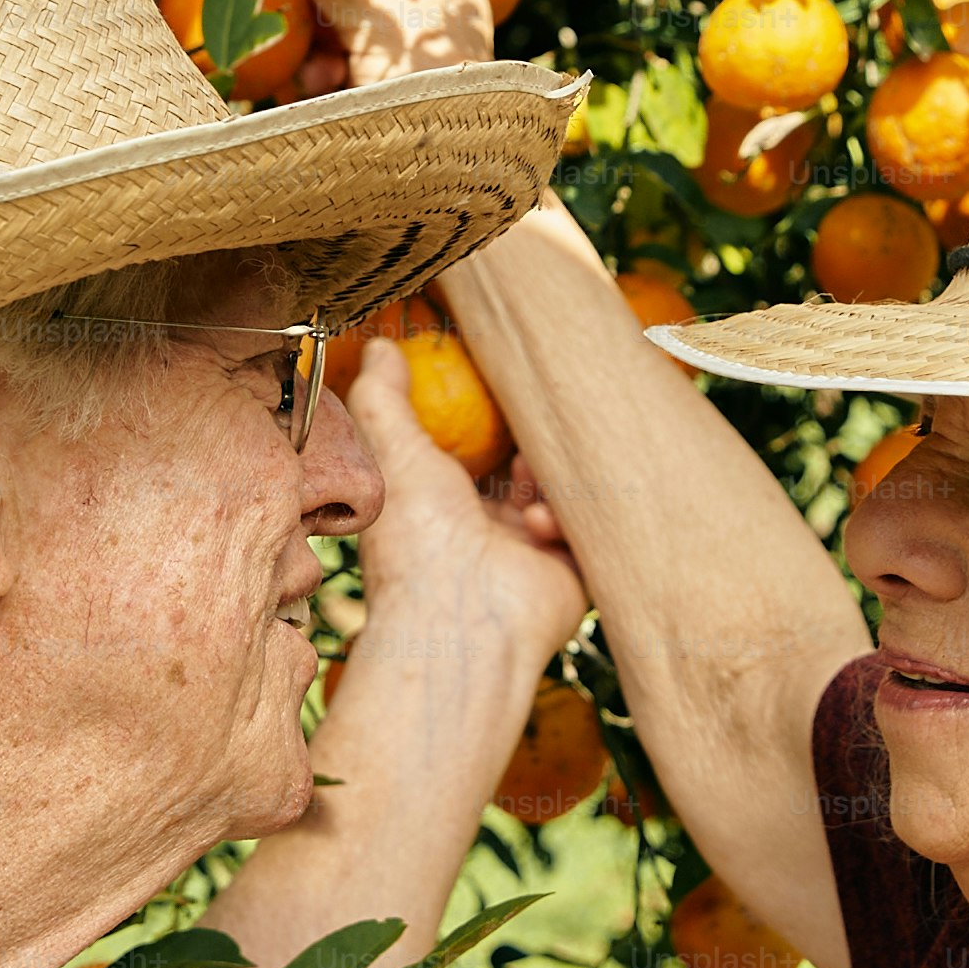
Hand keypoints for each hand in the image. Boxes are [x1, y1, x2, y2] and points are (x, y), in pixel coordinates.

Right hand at [312, 0, 493, 85]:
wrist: (444, 179)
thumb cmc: (428, 92)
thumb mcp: (382, 28)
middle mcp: (432, 21)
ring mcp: (409, 60)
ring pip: (347, 28)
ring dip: (318, 44)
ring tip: (312, 71)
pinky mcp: (386, 96)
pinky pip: (342, 69)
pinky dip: (322, 75)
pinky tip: (311, 87)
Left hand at [342, 337, 586, 670]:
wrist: (462, 620)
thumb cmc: (417, 543)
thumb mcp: (393, 454)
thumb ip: (385, 399)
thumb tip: (382, 346)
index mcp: (443, 508)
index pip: (475, 456)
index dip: (489, 423)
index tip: (500, 391)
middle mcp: (488, 532)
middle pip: (525, 469)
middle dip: (530, 444)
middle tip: (528, 424)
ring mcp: (532, 552)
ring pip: (560, 492)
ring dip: (547, 477)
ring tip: (528, 476)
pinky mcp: (571, 570)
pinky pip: (586, 527)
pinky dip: (565, 517)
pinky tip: (540, 525)